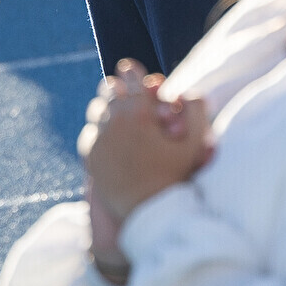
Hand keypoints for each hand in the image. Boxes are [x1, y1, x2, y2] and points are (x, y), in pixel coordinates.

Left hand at [80, 62, 210, 227]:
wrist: (148, 214)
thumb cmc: (175, 179)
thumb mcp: (194, 144)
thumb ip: (197, 111)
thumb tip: (191, 91)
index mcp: (139, 112)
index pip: (129, 75)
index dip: (133, 71)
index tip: (132, 71)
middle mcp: (114, 121)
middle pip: (109, 88)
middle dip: (119, 89)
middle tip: (126, 92)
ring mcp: (98, 137)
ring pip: (97, 108)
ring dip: (107, 107)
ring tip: (117, 114)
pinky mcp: (89, 154)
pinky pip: (89, 131)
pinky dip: (98, 130)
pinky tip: (108, 136)